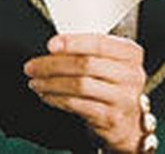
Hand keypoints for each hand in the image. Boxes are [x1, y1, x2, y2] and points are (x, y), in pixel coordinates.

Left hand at [24, 33, 146, 152]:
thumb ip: (91, 51)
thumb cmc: (114, 85)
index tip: (51, 45)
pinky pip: (77, 105)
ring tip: (36, 82)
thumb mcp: (112, 62)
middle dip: (54, 65)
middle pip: (87, 65)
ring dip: (51, 83)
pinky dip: (57, 99)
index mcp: (131, 53)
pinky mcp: (110, 117)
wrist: (128, 120)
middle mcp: (130, 74)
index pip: (100, 43)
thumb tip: (56, 47)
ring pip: (80, 86)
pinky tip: (47, 95)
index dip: (73, 43)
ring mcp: (122, 97)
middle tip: (33, 66)